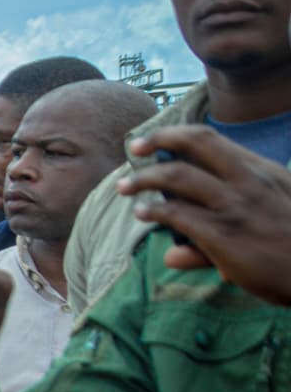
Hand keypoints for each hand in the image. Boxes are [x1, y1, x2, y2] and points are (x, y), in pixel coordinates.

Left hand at [117, 126, 290, 304]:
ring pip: (177, 178)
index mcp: (264, 172)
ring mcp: (236, 207)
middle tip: (135, 148)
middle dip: (160, 139)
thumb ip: (219, 231)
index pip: (215, 142)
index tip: (157, 139)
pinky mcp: (223, 234)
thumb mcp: (267, 225)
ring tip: (124, 187)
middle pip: (197, 143)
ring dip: (143, 180)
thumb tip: (170, 255)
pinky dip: (153, 211)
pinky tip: (143, 214)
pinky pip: (177, 215)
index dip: (180, 136)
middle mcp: (249, 181)